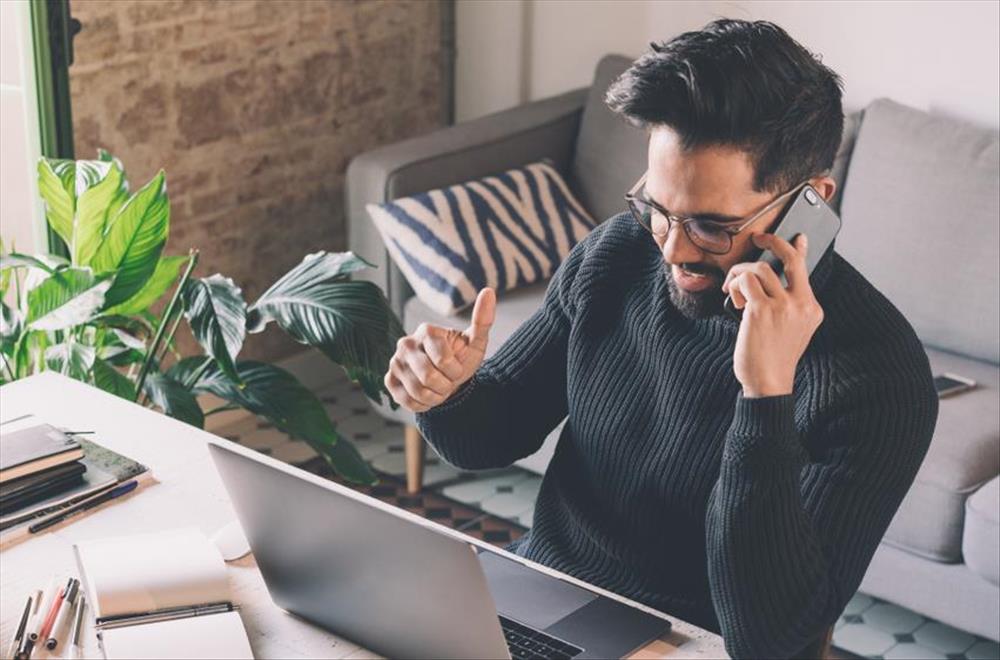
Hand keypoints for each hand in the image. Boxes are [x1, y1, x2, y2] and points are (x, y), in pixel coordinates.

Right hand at [384, 288, 496, 411]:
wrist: (449, 378)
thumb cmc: (461, 357)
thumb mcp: (475, 342)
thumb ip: (482, 319)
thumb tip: (489, 291)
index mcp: (426, 330)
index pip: (444, 361)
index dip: (456, 372)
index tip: (457, 367)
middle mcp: (406, 343)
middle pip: (429, 377)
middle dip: (446, 386)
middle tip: (449, 381)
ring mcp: (395, 362)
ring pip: (417, 391)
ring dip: (436, 397)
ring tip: (439, 388)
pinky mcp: (389, 380)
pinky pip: (407, 400)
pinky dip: (423, 404)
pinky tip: (428, 395)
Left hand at [722, 233, 823, 397]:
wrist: (768, 383)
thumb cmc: (773, 357)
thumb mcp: (790, 330)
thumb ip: (786, 306)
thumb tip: (767, 280)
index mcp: (812, 309)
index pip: (806, 270)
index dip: (800, 249)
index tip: (798, 237)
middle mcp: (802, 304)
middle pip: (789, 259)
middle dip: (773, 242)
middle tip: (758, 238)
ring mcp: (784, 306)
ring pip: (760, 268)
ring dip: (741, 273)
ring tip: (734, 289)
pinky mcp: (762, 310)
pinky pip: (745, 281)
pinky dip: (735, 285)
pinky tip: (733, 298)